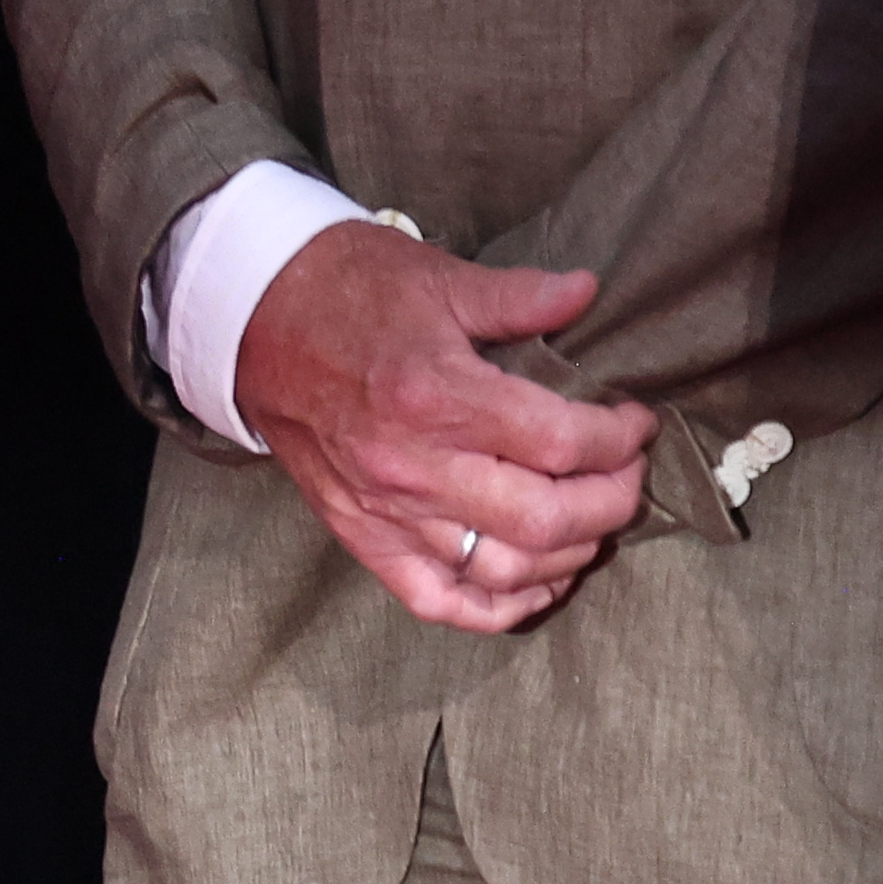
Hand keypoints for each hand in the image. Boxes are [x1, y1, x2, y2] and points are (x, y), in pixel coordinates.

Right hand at [230, 221, 642, 635]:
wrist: (249, 321)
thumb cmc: (346, 291)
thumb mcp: (436, 276)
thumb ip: (518, 296)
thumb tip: (587, 293)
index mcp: (435, 394)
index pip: (561, 442)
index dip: (619, 438)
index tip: (633, 422)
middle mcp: (412, 465)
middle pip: (547, 518)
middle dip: (611, 502)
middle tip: (626, 473)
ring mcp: (384, 510)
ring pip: (504, 567)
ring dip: (569, 553)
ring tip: (590, 518)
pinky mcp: (360, 535)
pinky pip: (439, 599)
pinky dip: (499, 607)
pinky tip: (538, 581)